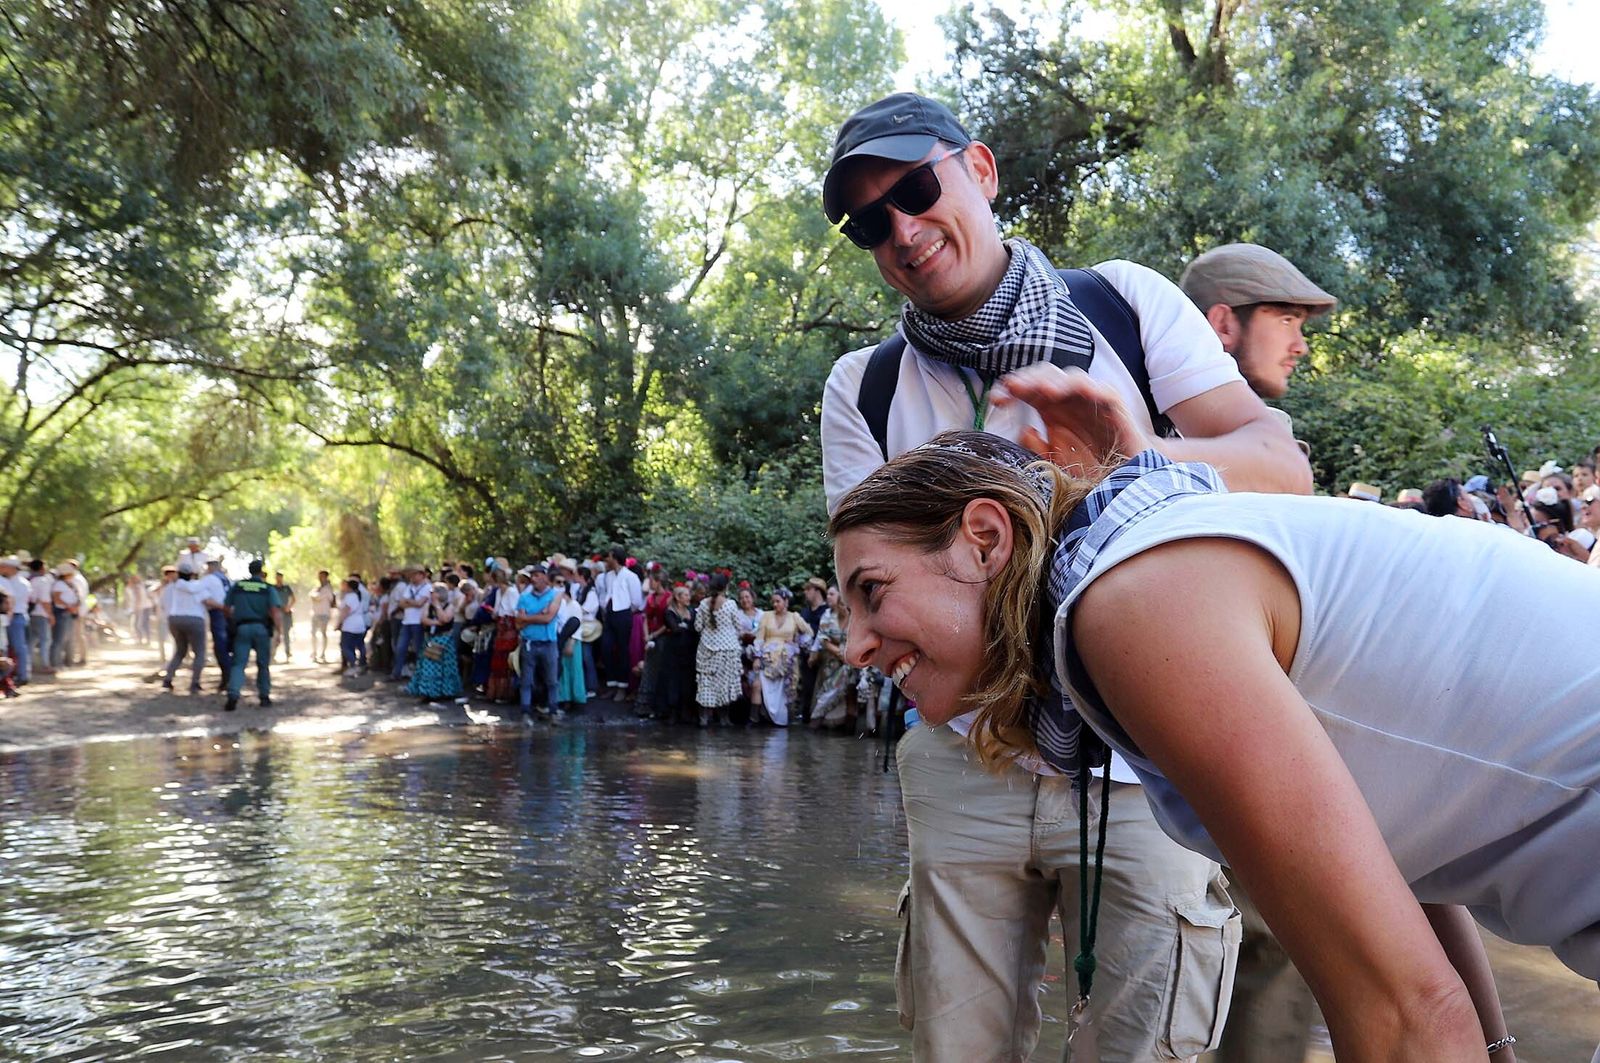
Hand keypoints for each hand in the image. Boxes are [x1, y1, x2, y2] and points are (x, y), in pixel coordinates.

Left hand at [991, 363, 1157, 475]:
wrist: (1124, 477)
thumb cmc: (1088, 467)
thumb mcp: (1053, 462)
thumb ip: (1035, 447)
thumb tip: (1023, 430)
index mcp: (1049, 409)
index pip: (1025, 389)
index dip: (1009, 390)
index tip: (996, 400)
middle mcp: (1067, 400)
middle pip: (1044, 377)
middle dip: (1027, 380)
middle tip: (1013, 388)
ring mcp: (1090, 399)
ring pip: (1070, 378)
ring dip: (1056, 382)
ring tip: (1042, 391)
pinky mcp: (1113, 404)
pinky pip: (1102, 390)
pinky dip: (1090, 388)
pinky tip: (1078, 390)